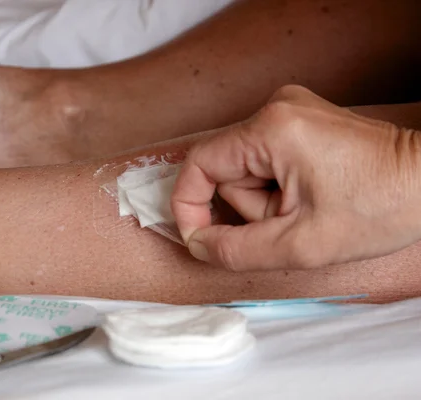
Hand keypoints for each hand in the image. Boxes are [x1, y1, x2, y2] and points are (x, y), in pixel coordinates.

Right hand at [171, 85, 420, 270]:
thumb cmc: (379, 208)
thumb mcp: (301, 244)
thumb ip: (237, 251)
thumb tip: (197, 245)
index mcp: (270, 129)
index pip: (199, 165)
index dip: (189, 207)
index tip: (200, 240)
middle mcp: (275, 108)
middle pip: (227, 171)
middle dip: (250, 208)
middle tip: (292, 221)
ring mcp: (289, 111)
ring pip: (247, 170)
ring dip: (267, 200)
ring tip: (307, 208)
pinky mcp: (298, 121)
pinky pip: (264, 161)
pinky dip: (277, 188)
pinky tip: (309, 195)